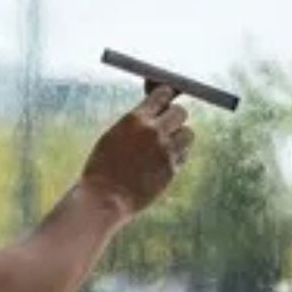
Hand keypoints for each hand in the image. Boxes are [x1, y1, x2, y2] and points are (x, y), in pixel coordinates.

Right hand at [77, 86, 193, 216]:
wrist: (105, 197)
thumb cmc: (103, 167)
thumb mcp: (114, 134)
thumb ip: (136, 122)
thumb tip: (153, 111)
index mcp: (135, 119)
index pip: (163, 94)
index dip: (166, 96)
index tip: (166, 99)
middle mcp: (154, 132)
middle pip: (181, 112)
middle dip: (175, 116)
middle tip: (167, 124)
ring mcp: (165, 151)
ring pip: (188, 133)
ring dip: (180, 136)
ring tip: (165, 145)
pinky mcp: (172, 169)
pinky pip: (184, 154)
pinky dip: (178, 155)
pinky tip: (163, 161)